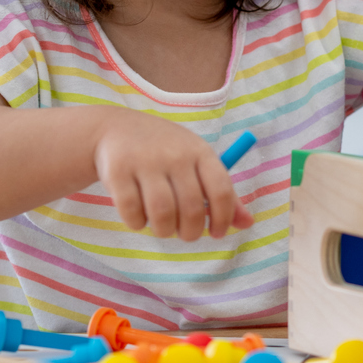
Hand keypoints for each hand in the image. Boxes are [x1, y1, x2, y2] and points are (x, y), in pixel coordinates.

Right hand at [92, 112, 253, 240]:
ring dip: (164, 231)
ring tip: (162, 228)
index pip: (222, 191)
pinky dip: (137, 223)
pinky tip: (139, 218)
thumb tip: (247, 223)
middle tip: (184, 234)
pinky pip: (132, 212)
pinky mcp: (117, 171)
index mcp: (200, 151)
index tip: (216, 233)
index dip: (223, 219)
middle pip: (192, 209)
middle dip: (190, 232)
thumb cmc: (164, 151)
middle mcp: (175, 154)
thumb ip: (221, 192)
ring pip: (162, 214)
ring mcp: (145, 161)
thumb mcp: (195, 162)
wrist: (115, 128)